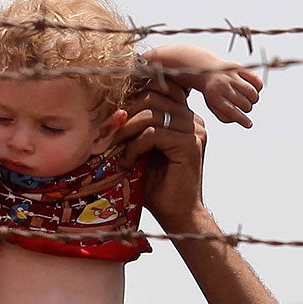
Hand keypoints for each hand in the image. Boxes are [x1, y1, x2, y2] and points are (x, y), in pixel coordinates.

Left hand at [118, 86, 207, 228]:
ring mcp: (194, 130)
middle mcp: (192, 119)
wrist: (177, 214)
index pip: (157, 88)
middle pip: (152, 96)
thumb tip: (110, 108)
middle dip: (125, 113)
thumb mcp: (142, 149)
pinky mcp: (190, 144)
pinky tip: (127, 162)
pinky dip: (135, 146)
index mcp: (183, 116)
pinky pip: (154, 133)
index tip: (112, 115)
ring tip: (116, 150)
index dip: (132, 96)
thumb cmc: (156, 185)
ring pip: (151, 113)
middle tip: (108, 134)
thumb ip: (135, 127)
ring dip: (127, 132)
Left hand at [191, 64, 263, 127]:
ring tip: (250, 99)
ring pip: (251, 91)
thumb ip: (224, 116)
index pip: (231, 110)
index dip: (242, 119)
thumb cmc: (213, 92)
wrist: (206, 69)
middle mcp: (224, 85)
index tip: (249, 125)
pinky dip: (258, 87)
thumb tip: (241, 120)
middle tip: (245, 107)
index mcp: (215, 97)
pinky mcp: (240, 68)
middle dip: (247, 108)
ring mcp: (232, 76)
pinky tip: (254, 89)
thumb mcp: (213, 106)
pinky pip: (255, 79)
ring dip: (254, 99)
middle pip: (243, 102)